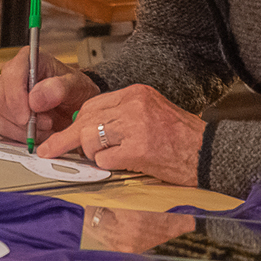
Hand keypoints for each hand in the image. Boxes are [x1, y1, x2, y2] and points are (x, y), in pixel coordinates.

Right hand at [0, 47, 98, 143]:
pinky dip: (20, 136)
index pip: (11, 74)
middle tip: (46, 123)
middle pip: (1, 98)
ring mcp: (6, 95)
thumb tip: (35, 99)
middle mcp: (13, 76)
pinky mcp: (4, 113)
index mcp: (29, 60)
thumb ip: (59, 88)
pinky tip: (37, 133)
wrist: (75, 106)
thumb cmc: (74, 90)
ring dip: (23, 130)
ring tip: (46, 128)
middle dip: (23, 118)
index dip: (16, 96)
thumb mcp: (76, 86)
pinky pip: (2, 128)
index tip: (27, 116)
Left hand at [37, 84, 206, 185]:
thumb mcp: (150, 114)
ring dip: (94, 155)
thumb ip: (121, 116)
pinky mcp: (138, 149)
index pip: (91, 105)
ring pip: (90, 139)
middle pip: (85, 120)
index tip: (62, 135)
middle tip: (51, 152)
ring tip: (112, 159)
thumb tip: (86, 129)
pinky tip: (124, 166)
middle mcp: (134, 105)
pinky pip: (105, 159)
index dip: (76, 123)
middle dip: (67, 140)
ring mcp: (135, 126)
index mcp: (136, 93)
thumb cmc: (182, 138)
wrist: (209, 153)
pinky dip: (108, 167)